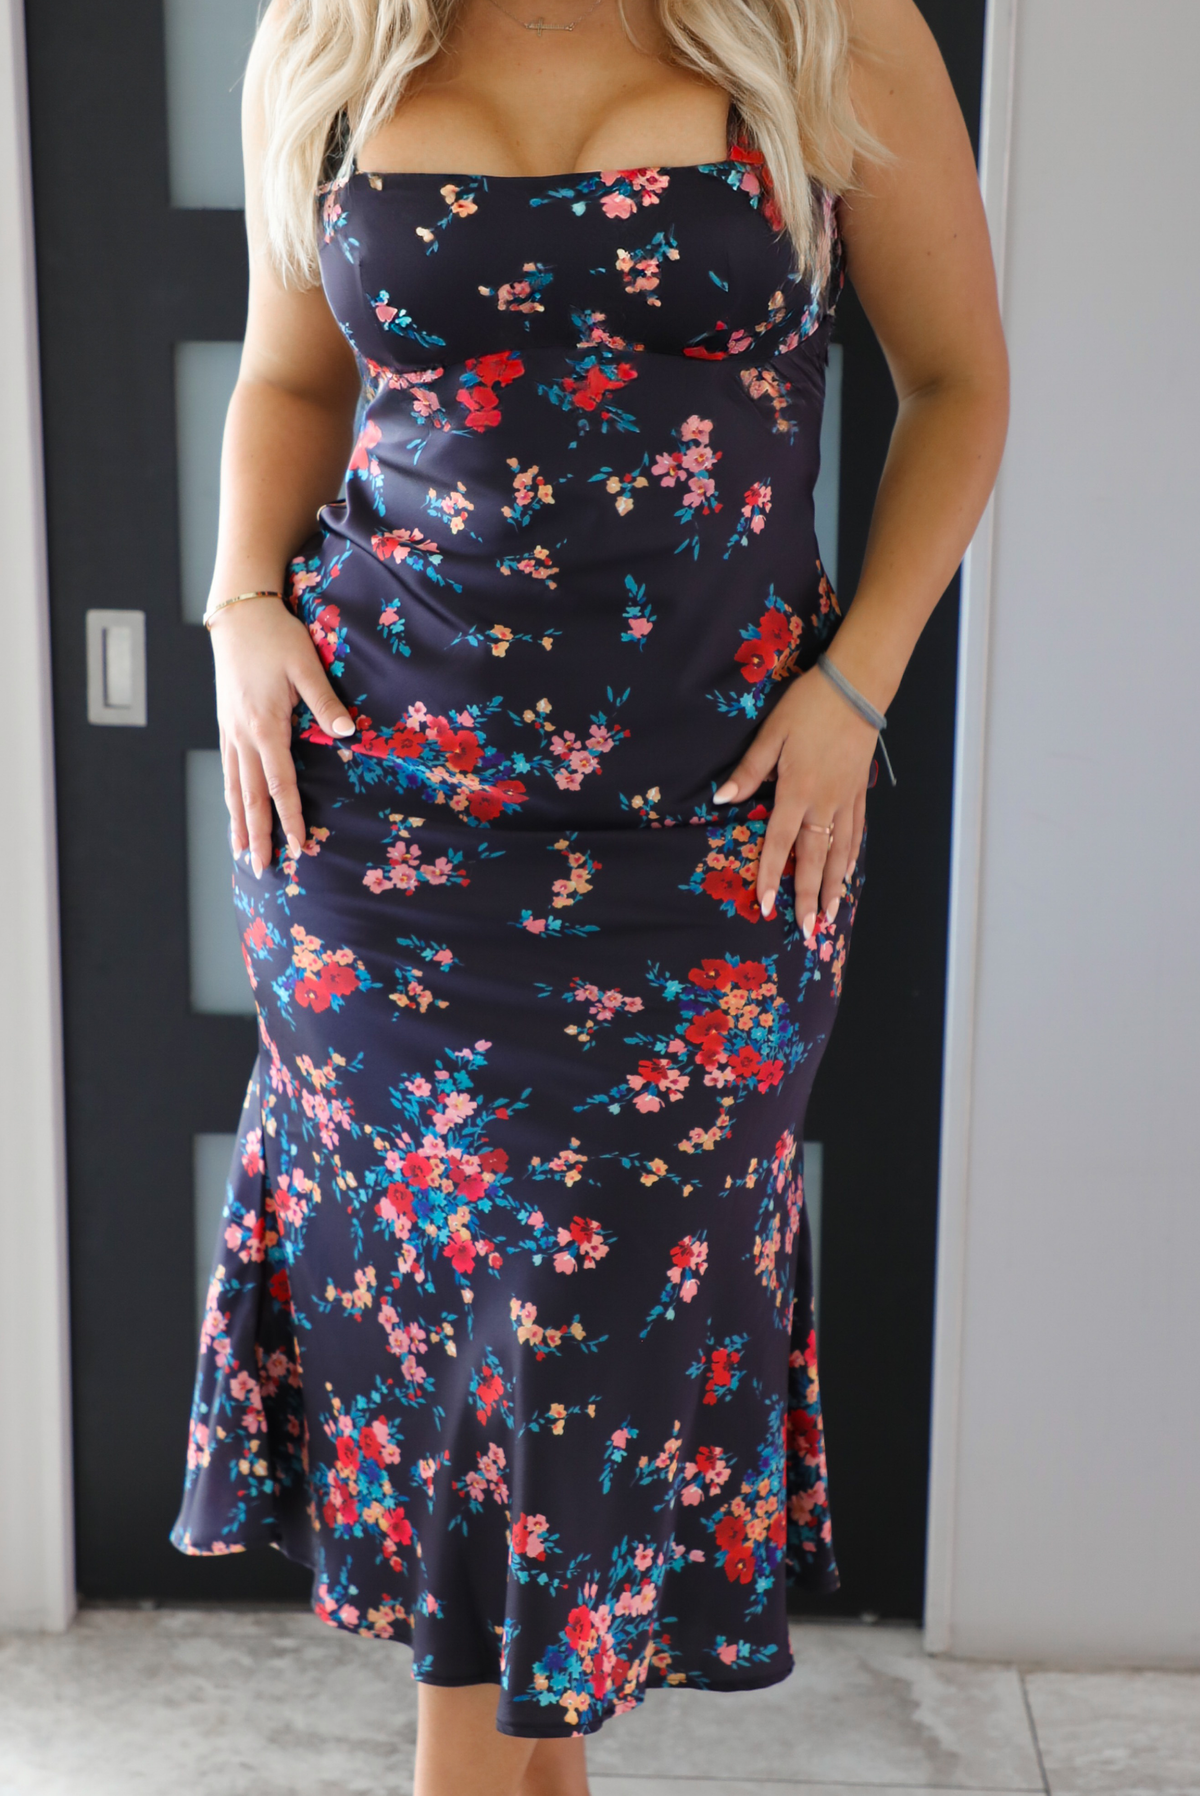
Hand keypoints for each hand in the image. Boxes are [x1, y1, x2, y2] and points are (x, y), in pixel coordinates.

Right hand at [209, 597, 355, 875]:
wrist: (237, 614)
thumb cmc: (275, 636)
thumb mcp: (305, 664)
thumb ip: (326, 702)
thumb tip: (350, 734)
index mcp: (265, 726)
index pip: (280, 784)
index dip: (290, 818)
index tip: (299, 848)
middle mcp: (242, 735)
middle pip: (251, 796)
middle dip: (258, 834)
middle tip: (262, 869)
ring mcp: (230, 731)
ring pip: (234, 786)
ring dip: (239, 822)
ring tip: (241, 852)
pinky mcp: (226, 724)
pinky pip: (229, 770)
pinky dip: (231, 796)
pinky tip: (234, 810)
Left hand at [713, 664, 875, 932]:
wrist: (857, 687)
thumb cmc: (809, 706)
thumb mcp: (771, 734)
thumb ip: (749, 771)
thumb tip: (722, 799)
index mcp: (797, 790)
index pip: (781, 843)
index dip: (773, 876)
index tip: (768, 906)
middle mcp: (823, 802)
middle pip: (815, 859)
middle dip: (809, 898)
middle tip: (807, 931)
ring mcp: (845, 799)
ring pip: (839, 852)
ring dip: (832, 887)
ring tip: (828, 916)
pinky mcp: (858, 792)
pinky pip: (855, 833)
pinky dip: (850, 858)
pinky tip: (846, 875)